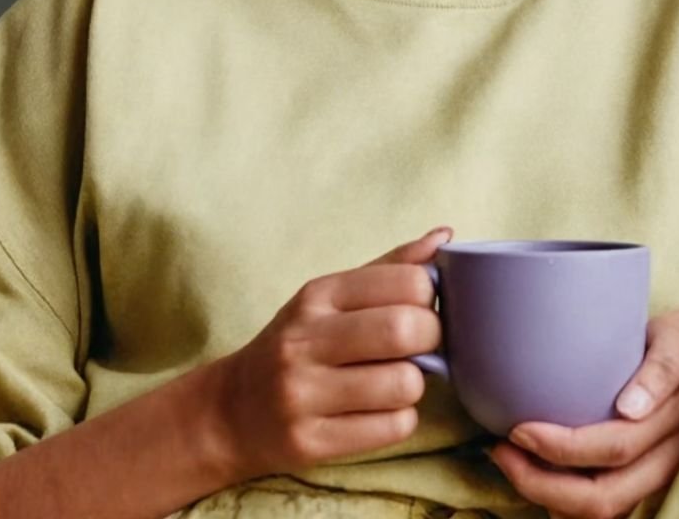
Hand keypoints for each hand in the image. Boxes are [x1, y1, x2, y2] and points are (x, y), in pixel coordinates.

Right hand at [209, 227, 453, 481]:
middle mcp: (305, 340)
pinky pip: (393, 428)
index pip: (406, 281)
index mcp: (317, 295)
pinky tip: (379, 410)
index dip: (430, 296)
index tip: (422, 308)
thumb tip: (446, 236)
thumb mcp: (332, 296)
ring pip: (404, 384)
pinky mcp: (310, 442)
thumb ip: (390, 267)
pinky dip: (400, 419)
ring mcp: (303, 394)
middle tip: (421, 346)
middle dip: (431, 338)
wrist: (231, 411)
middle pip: (406, 329)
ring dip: (415, 385)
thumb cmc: (298, 343)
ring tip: (395, 380)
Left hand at [487, 304, 678, 518]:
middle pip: (607, 496)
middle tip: (501, 453)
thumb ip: (660, 363)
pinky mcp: (668, 477)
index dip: (560, 449)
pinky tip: (548, 480)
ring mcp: (674, 472)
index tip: (517, 429)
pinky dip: (578, 505)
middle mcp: (678, 453)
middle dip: (543, 485)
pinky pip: (622, 506)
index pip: (613, 448)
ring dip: (556, 500)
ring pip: (614, 511)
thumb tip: (629, 407)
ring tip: (516, 467)